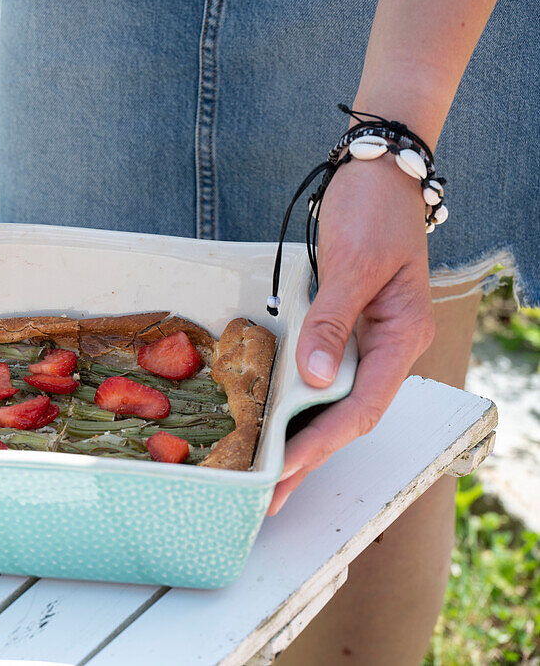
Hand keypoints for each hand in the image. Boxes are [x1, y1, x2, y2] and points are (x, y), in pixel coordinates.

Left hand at [268, 158, 434, 514]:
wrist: (378, 172)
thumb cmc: (372, 210)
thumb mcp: (352, 264)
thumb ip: (333, 322)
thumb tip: (316, 380)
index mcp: (400, 337)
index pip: (361, 407)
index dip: (323, 443)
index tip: (286, 470)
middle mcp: (386, 347)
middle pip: (347, 416)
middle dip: (309, 458)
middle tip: (270, 498)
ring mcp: (366, 340)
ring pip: (333, 402)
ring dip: (302, 437)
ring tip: (268, 475)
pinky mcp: (344, 327)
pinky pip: (322, 375)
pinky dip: (298, 402)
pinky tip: (275, 423)